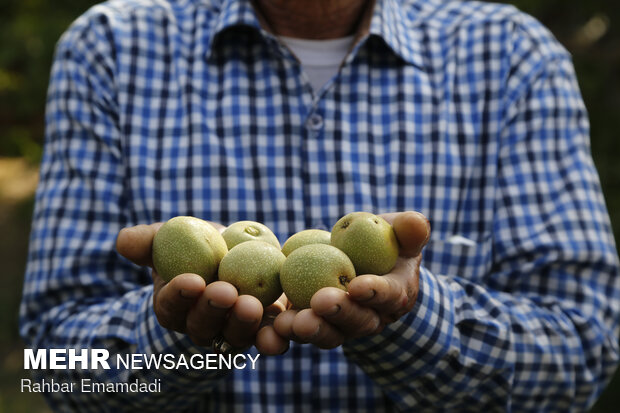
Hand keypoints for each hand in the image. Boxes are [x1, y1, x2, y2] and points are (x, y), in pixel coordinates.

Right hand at [116, 222, 288, 354]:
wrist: (238, 254)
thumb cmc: (198, 246)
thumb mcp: (173, 238)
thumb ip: (149, 240)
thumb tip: (123, 240)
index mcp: (175, 305)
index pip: (171, 306)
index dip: (179, 296)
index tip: (191, 281)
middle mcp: (202, 325)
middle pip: (203, 326)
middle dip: (212, 310)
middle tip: (224, 292)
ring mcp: (233, 331)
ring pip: (235, 336)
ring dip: (242, 323)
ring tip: (251, 305)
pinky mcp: (263, 329)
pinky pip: (267, 338)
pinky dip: (273, 338)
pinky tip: (280, 330)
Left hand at [273, 211, 429, 348]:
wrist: (358, 259)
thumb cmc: (384, 241)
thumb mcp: (399, 231)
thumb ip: (410, 229)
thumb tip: (417, 223)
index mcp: (395, 295)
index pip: (389, 296)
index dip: (376, 293)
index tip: (359, 285)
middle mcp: (370, 318)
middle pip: (357, 322)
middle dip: (339, 314)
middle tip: (321, 302)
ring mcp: (341, 325)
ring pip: (328, 333)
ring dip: (310, 329)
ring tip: (291, 322)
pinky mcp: (314, 323)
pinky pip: (301, 331)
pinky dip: (284, 334)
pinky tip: (269, 327)